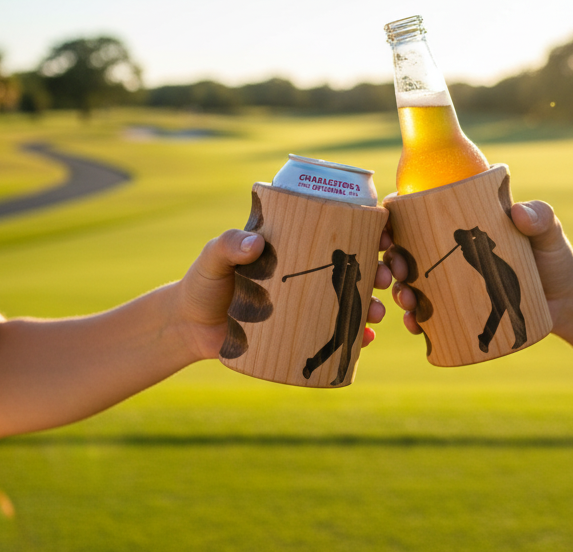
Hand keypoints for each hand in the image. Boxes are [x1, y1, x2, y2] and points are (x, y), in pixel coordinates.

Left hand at [178, 227, 393, 359]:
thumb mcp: (214, 257)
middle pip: (355, 268)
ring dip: (371, 305)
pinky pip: (335, 335)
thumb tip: (256, 244)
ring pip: (350, 302)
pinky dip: (354, 337)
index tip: (385, 235)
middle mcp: (307, 273)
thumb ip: (228, 245)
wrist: (187, 327)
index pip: (339, 232)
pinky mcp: (299, 333)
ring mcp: (306, 304)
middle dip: (380, 270)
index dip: (370, 231)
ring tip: (377, 312)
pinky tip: (365, 340)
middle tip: (385, 277)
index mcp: (296, 246)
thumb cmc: (203, 282)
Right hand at [388, 200, 572, 333]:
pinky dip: (415, 320)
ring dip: (398, 292)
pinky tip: (415, 325)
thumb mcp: (548, 233)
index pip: (415, 214)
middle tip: (399, 272)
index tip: (388, 232)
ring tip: (408, 301)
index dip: (391, 220)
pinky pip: (427, 315)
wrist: (564, 299)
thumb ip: (540, 218)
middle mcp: (446, 250)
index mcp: (457, 223)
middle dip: (390, 261)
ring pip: (409, 283)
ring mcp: (450, 282)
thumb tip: (518, 214)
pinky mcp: (457, 310)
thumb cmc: (552, 257)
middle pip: (404, 251)